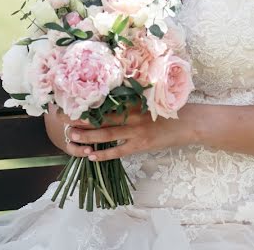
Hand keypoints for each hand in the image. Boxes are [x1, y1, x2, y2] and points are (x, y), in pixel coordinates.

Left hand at [65, 106, 196, 161]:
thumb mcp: (151, 99)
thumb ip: (133, 99)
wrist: (190, 123)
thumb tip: (113, 97)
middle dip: (82, 119)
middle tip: (63, 119)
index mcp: (135, 101)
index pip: (106, 101)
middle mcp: (133, 114)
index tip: (72, 102)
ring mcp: (137, 130)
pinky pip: (119, 151)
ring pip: (106, 134)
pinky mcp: (142, 144)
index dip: (89, 103)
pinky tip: (91, 156)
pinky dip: (104, 154)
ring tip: (72, 137)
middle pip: (102, 117)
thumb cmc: (170, 109)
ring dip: (87, 136)